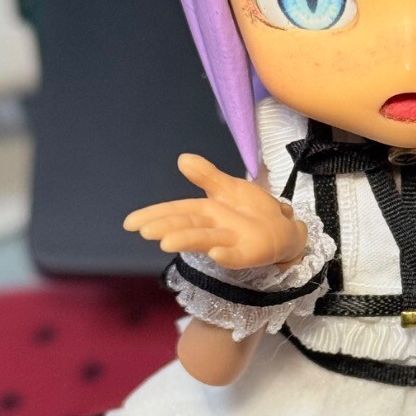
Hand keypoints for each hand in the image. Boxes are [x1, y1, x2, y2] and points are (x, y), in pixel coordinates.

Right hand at [123, 154, 306, 268]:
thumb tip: (182, 159)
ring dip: (187, 241)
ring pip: (205, 240)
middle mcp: (213, 228)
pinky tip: (216, 254)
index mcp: (205, 211)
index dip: (153, 216)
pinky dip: (226, 256)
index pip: (176, 211)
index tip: (131, 223)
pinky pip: (237, 256)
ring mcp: (230, 242)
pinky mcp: (249, 254)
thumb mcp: (229, 187)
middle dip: (166, 228)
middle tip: (145, 231)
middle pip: (186, 226)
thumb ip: (207, 176)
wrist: (285, 227)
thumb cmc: (252, 210)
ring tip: (167, 242)